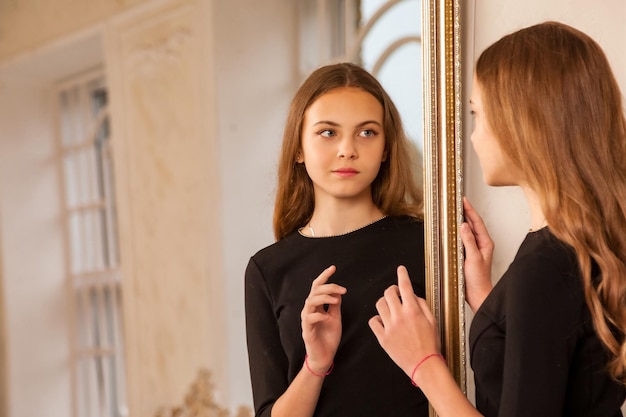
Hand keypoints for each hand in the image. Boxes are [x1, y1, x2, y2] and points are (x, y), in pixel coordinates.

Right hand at [301, 265, 346, 372]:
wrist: (325, 356)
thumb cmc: (329, 337)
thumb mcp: (335, 317)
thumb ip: (335, 304)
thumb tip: (338, 291)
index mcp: (317, 306)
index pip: (318, 287)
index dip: (324, 276)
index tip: (333, 268)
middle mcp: (310, 310)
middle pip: (314, 291)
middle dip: (329, 287)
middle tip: (343, 289)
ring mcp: (307, 320)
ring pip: (310, 302)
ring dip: (323, 298)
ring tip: (335, 300)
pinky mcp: (307, 330)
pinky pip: (309, 319)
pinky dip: (318, 315)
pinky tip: (327, 316)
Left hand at [369, 266, 440, 376]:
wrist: (424, 364)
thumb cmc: (430, 344)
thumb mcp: (432, 321)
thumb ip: (422, 305)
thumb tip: (413, 296)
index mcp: (413, 311)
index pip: (405, 286)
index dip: (402, 274)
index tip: (400, 269)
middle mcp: (399, 316)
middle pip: (388, 293)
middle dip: (392, 290)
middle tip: (396, 293)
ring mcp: (389, 327)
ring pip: (379, 304)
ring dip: (385, 303)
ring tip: (391, 308)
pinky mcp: (382, 337)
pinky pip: (374, 321)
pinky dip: (378, 319)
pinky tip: (384, 321)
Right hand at [461, 197, 493, 311]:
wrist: (478, 294)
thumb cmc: (478, 280)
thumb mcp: (473, 258)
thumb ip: (468, 241)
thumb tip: (464, 226)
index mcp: (486, 243)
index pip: (477, 222)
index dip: (470, 210)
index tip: (464, 200)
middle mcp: (482, 244)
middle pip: (474, 223)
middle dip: (466, 211)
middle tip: (458, 202)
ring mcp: (476, 249)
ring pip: (469, 230)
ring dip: (463, 220)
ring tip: (456, 211)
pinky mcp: (469, 254)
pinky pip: (464, 238)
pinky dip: (459, 231)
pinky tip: (454, 229)